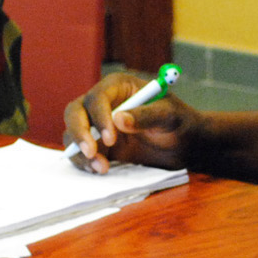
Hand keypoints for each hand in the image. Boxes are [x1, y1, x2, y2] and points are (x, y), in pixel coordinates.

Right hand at [63, 72, 200, 173]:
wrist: (184, 145)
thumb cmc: (180, 122)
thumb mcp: (170, 116)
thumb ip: (147, 116)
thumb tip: (119, 119)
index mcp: (119, 87)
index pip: (97, 97)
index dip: (99, 117)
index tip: (110, 138)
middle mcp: (103, 103)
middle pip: (75, 112)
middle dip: (79, 133)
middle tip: (91, 153)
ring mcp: (98, 125)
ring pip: (73, 133)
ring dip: (80, 152)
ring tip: (101, 168)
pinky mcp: (99, 145)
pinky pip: (80, 152)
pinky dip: (84, 162)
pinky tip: (99, 169)